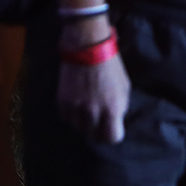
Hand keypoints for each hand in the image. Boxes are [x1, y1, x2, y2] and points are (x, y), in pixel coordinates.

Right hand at [56, 20, 130, 143]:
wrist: (87, 47)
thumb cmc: (111, 65)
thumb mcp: (124, 87)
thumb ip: (120, 107)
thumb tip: (115, 120)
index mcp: (112, 109)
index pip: (113, 138)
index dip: (113, 133)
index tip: (112, 127)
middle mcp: (93, 113)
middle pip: (94, 136)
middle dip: (99, 129)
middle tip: (100, 119)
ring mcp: (75, 109)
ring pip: (79, 129)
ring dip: (84, 123)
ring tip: (88, 110)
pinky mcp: (61, 103)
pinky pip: (67, 119)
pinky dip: (72, 115)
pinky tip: (77, 104)